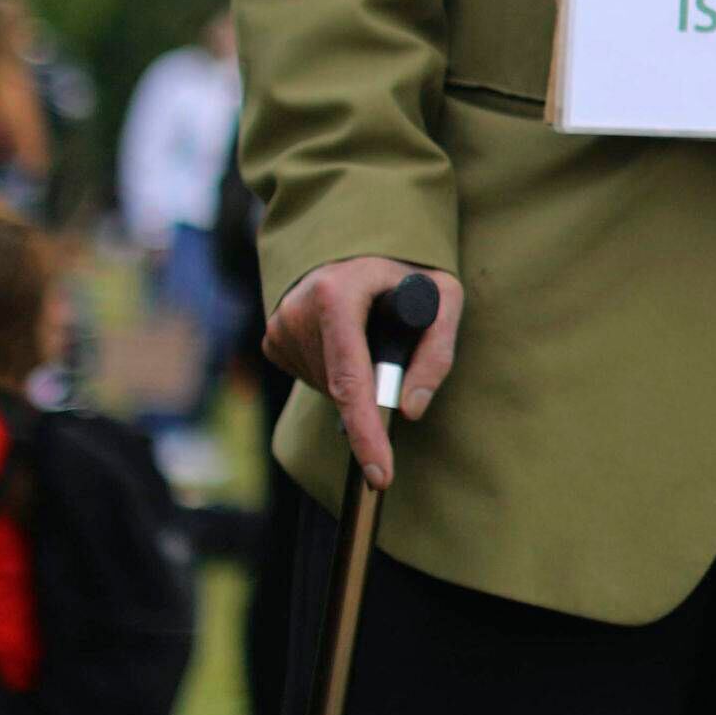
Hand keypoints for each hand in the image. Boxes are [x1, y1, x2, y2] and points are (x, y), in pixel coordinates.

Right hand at [265, 256, 459, 488]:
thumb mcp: (443, 296)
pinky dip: (336, 374)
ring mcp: (279, 325)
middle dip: (374, 392)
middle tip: (395, 353)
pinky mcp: (272, 338)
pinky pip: (312, 377)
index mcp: (336, 294)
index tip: (380, 473)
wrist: (359, 242)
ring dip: (356, 381)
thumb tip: (410, 409)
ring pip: (327, 387)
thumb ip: (436, 351)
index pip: (351, 379)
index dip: (367, 432)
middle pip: (342, 388)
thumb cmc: (407, 268)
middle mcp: (298, 310)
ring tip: (370, 334)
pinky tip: (349, 342)